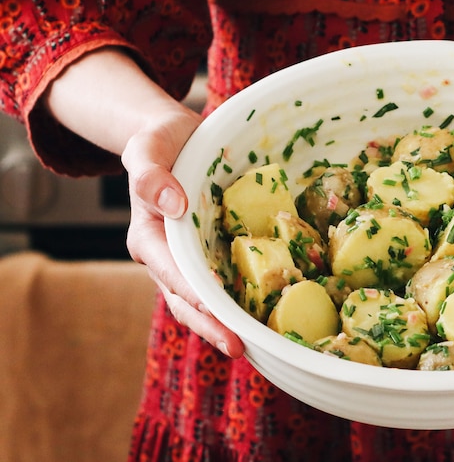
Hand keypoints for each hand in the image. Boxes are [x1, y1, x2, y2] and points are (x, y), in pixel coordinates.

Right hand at [122, 109, 244, 358]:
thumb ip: (149, 174)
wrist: (177, 139)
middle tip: (240, 348)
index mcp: (150, 239)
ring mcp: (194, 262)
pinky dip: (247, 300)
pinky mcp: (215, 256)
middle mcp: (170, 259)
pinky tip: (273, 315)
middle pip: (189, 301)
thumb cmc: (160, 144)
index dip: (194, 294)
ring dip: (231, 324)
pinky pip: (231, 282)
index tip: (216, 311)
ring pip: (209, 302)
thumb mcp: (146, 149)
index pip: (171, 273)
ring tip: (258, 346)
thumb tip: (172, 204)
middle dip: (213, 326)